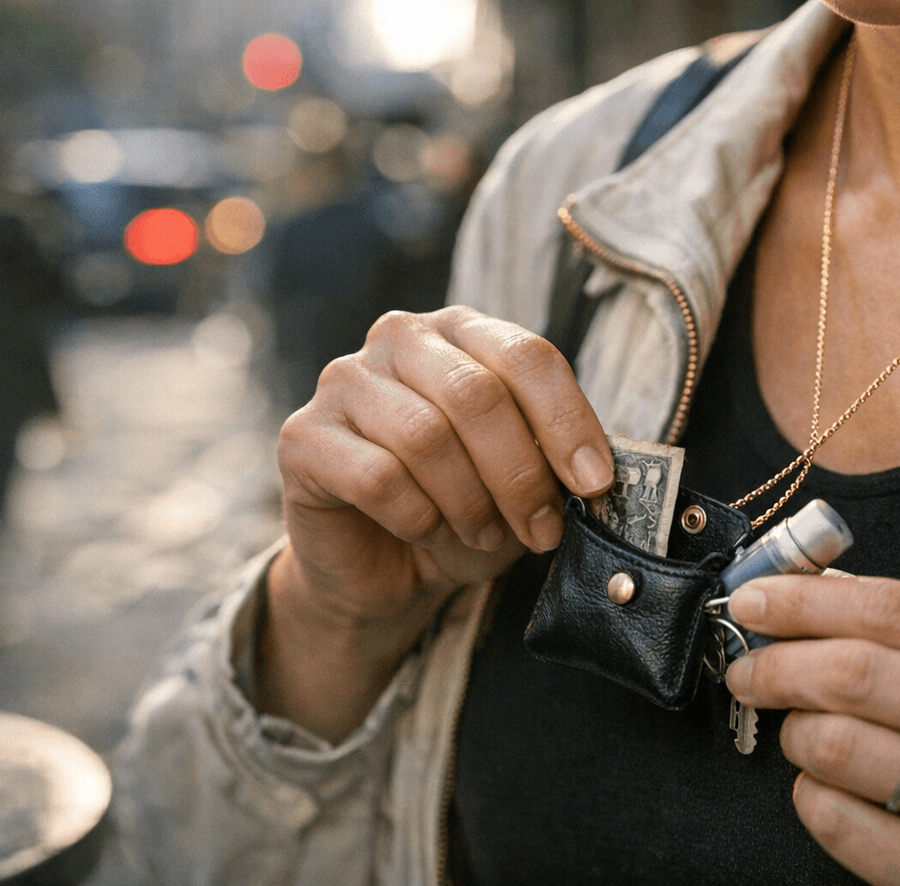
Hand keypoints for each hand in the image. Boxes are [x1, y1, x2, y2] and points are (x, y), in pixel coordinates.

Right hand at [266, 307, 613, 738]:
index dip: (567, 422)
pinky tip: (424, 529)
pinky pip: (376, 476)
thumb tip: (595, 474)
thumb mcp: (525, 482)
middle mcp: (399, 338)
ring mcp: (344, 380)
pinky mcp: (303, 436)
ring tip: (482, 532)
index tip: (595, 485)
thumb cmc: (462, 510)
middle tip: (540, 529)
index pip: (526, 354)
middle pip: (476, 394)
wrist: (383, 568)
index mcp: (462, 331)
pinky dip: (416, 517)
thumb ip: (556, 461)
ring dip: (469, 502)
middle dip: (520, 475)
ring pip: (426, 437)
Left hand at [723, 575, 899, 885]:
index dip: (804, 599)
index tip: (753, 599)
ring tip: (800, 729)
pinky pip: (837, 820)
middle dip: (776, 662)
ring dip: (794, 731)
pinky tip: (830, 783)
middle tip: (747, 664)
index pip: (891, 609)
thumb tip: (807, 595)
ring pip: (837, 747)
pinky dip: (812, 792)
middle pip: (854, 674)